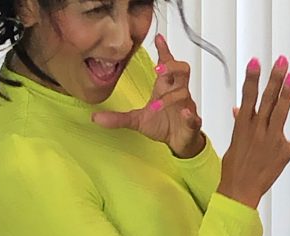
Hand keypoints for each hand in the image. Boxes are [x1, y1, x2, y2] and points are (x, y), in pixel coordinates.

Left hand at [91, 34, 204, 157]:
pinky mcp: (191, 123)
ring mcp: (186, 107)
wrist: (178, 143)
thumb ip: (118, 118)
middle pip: (182, 70)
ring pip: (184, 92)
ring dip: (170, 97)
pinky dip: (189, 115)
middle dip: (172, 66)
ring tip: (156, 105)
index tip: (159, 38)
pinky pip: (193, 116)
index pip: (167, 64)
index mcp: (164, 88)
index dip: (164, 51)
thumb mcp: (137, 120)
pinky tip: (184, 113)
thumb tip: (95, 118)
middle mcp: (177, 93)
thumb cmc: (163, 125)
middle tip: (158, 69)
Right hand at [218, 56, 289, 208]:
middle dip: (275, 78)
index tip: (255, 61)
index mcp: (243, 126)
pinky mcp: (282, 154)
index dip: (252, 78)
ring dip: (287, 94)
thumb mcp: (234, 142)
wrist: (238, 191)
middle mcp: (257, 130)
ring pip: (280, 113)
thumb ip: (240, 123)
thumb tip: (238, 109)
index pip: (248, 96)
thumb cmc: (234, 168)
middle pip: (267, 99)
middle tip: (282, 61)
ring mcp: (271, 141)